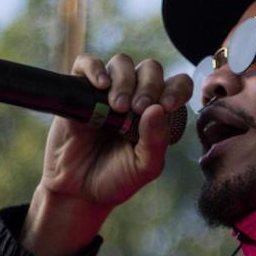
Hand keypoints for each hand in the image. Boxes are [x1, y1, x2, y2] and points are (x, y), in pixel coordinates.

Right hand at [22, 53, 192, 255]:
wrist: (78, 191)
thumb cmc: (116, 179)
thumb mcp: (144, 167)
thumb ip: (156, 141)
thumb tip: (159, 108)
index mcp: (157, 112)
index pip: (177, 85)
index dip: (177, 89)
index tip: (167, 105)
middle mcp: (135, 96)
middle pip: (150, 69)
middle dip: (149, 85)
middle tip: (138, 109)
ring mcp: (107, 92)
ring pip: (122, 63)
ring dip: (125, 80)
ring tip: (117, 107)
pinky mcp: (80, 91)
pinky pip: (86, 64)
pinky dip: (95, 69)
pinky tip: (100, 86)